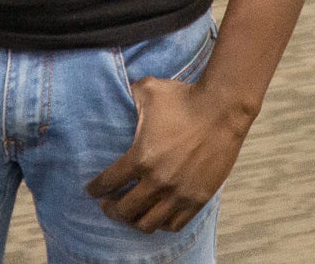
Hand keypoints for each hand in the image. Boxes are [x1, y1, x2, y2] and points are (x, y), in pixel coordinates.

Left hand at [85, 76, 251, 233]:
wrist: (223, 109)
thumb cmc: (184, 97)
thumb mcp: (148, 90)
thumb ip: (128, 95)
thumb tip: (118, 92)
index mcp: (140, 157)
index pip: (108, 183)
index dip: (95, 189)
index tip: (91, 191)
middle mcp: (157, 181)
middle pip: (125, 210)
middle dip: (111, 209)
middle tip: (107, 205)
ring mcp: (178, 193)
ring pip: (148, 223)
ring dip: (134, 221)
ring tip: (130, 214)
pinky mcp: (197, 199)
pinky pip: (174, 224)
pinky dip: (161, 224)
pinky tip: (156, 216)